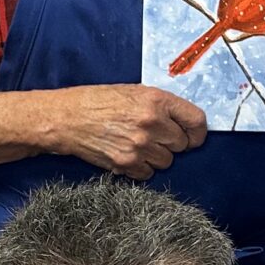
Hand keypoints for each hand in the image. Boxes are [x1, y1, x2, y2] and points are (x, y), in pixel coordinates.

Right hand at [40, 85, 207, 178]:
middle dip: (171, 143)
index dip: (197, 133)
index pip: (196, 121)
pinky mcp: (127, 163)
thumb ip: (162, 106)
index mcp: (157, 100)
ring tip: (136, 144)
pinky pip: (148, 173)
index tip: (193, 137)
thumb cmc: (98, 101)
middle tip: (153, 137)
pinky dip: (140, 167)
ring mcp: (140, 145)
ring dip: (155, 156)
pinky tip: (126, 154)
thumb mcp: (134, 91)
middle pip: (182, 144)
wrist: (67, 118)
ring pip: (166, 161)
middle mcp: (152, 123)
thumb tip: (183, 123)